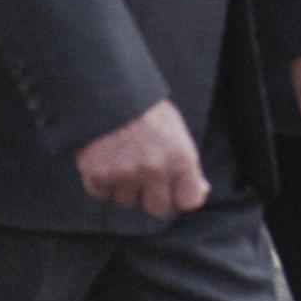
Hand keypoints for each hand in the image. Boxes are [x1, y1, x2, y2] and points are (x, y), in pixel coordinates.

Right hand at [76, 100, 207, 217]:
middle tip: (145, 176)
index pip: (190, 200)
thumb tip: (201, 190)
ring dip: (125, 187)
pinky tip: (105, 159)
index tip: (174, 191)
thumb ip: (187, 165)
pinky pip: (101, 193)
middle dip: (152, 197)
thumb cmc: (146, 110)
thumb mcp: (176, 132)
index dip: (181, 197)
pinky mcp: (98, 175)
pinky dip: (101, 182)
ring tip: (123, 158)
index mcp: (180, 157)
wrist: (109, 91)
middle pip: (157, 209)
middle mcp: (155, 169)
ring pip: (127, 201)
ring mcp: (126, 174)